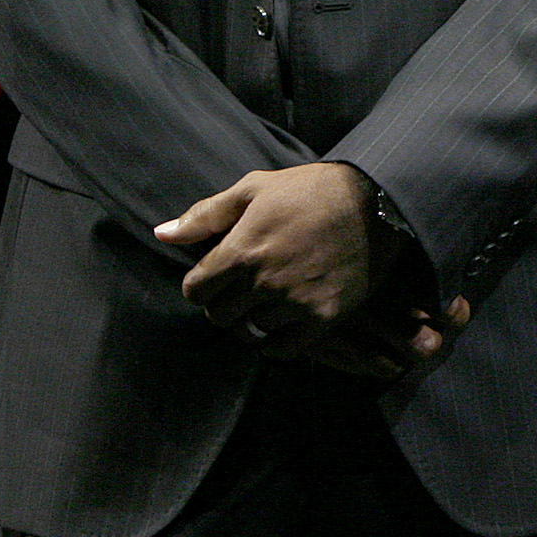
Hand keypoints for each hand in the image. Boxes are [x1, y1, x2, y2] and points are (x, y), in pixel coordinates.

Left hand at [154, 164, 466, 380]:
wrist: (374, 202)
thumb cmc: (309, 190)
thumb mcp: (254, 189)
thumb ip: (205, 215)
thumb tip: (161, 234)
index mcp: (241, 250)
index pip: (195, 290)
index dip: (201, 284)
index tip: (215, 279)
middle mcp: (263, 281)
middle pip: (220, 315)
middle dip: (224, 303)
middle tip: (242, 290)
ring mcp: (294, 302)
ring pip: (250, 330)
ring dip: (253, 319)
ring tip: (266, 302)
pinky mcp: (323, 316)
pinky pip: (283, 348)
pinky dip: (276, 341)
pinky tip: (283, 323)